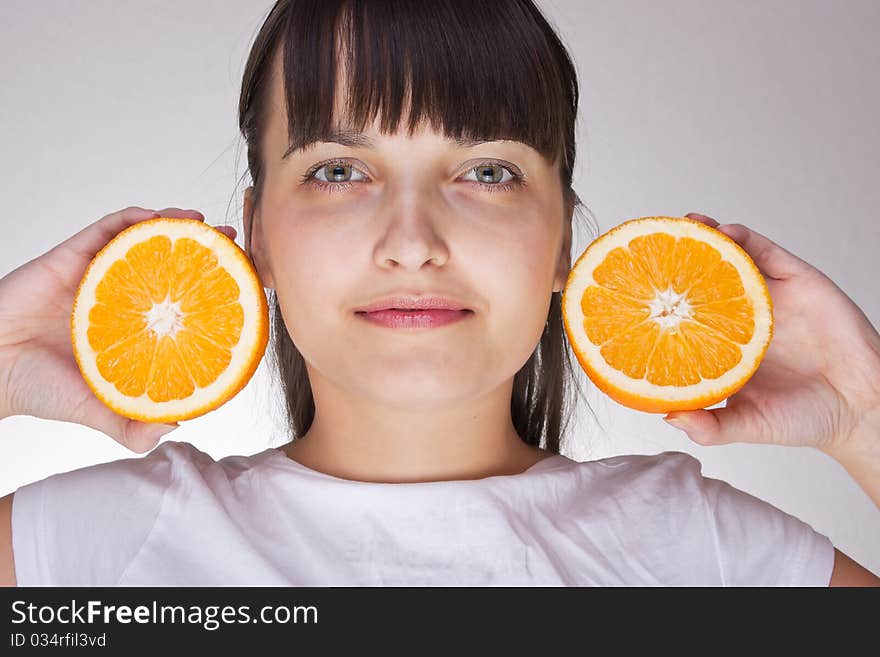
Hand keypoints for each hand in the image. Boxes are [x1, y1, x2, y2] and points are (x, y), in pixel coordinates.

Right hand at [0, 206, 237, 452]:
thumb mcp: (97, 410)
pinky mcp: (73, 256)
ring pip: (146, 241)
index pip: (179, 306)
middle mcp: (120, 299)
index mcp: (130, 330)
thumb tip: (177, 426)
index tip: (241, 290)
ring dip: (179, 228)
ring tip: (210, 225)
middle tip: (236, 249)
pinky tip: (163, 218)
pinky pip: (109, 229)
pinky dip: (138, 219)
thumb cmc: (36, 388)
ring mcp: (98, 275)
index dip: (210, 296)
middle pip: (171, 268)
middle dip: (206, 256)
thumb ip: (132, 424)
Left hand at [663, 212, 879, 459]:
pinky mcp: (798, 281)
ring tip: (683, 226)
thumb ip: (710, 426)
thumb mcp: (748, 425)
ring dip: (705, 238)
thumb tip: (668, 418)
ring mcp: (768, 296)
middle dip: (676, 258)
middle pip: (702, 278)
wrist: (862, 410)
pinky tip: (723, 235)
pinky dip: (744, 239)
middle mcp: (741, 315)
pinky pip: (767, 252)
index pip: (685, 313)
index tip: (631, 287)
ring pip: (730, 257)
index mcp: (723, 344)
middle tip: (649, 243)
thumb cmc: (803, 419)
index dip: (661, 298)